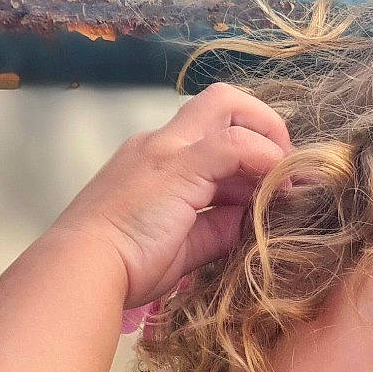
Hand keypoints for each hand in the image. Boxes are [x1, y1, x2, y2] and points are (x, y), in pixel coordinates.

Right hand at [47, 81, 294, 312]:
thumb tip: (252, 220)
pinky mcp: (179, 165)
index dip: (248, 156)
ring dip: (268, 138)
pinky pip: (236, 143)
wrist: (84, 269)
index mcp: (154, 161)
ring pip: (228, 106)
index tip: (265, 190)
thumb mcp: (181, 246)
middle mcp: (159, 144)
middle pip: (220, 102)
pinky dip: (266, 157)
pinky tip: (279, 184)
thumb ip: (217, 228)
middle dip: (263, 124)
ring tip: (288, 180)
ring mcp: (167, 149)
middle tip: (285, 169)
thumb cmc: (123, 267)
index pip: (211, 136)